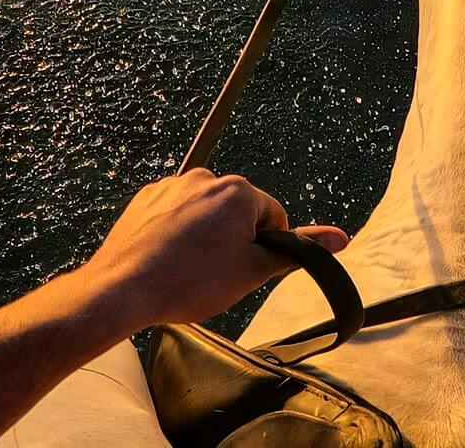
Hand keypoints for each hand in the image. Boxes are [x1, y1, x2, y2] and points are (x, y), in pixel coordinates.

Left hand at [80, 170, 347, 330]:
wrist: (125, 287)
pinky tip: (167, 258)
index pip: (272, 218)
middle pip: (238, 212)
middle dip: (234, 240)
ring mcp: (173, 184)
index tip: (241, 270)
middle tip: (214, 274)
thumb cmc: (191, 282)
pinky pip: (176, 214)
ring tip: (187, 269)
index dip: (263, 249)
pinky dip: (177, 233)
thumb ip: (296, 251)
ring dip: (205, 237)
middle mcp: (206, 176)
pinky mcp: (148, 196)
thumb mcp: (252, 271)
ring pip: (206, 213)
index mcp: (237, 190)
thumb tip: (340, 238)